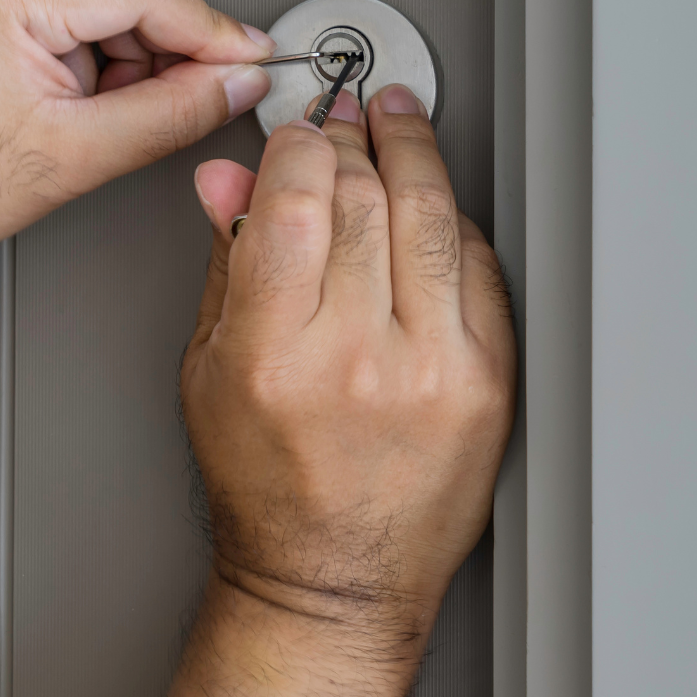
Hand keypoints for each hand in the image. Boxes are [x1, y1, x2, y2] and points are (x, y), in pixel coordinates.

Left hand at [0, 0, 272, 300]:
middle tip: (193, 93)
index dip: (211, 31)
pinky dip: (84, 27)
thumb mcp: (67, 159)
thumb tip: (231, 83)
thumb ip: (170, 112)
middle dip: (169, 32)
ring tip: (99, 107)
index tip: (247, 60)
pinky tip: (69, 86)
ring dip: (125, 31)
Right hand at [151, 84, 515, 696]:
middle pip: (364, 197)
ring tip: (398, 120)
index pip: (293, 202)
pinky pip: (477, 268)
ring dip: (413, 151)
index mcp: (273, 355)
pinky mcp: (487, 383)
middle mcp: (357, 359)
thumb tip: (227, 179)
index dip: (297, 144)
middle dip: (352, 138)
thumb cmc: (265, 487)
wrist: (334, 579)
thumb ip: (225, 264)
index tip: (295, 130)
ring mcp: (433, 370)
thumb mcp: (208, 371)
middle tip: (344, 116)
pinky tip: (432, 203)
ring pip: (430, 216)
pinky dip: (453, 223)